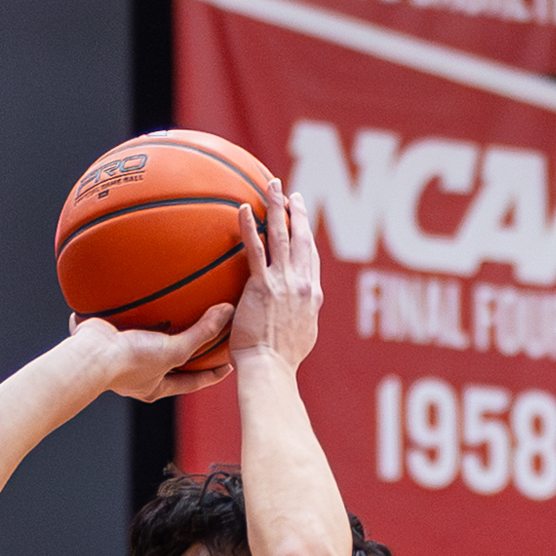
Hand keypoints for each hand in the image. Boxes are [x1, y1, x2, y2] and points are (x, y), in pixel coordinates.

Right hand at [73, 306, 231, 402]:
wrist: (90, 355)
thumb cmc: (130, 362)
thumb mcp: (174, 350)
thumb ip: (201, 333)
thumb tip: (227, 311)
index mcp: (154, 386)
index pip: (191, 382)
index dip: (211, 374)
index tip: (228, 365)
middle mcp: (137, 375)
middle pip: (167, 363)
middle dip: (182, 352)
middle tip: (202, 339)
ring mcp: (119, 356)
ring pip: (142, 341)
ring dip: (153, 329)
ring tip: (167, 312)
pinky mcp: (104, 337)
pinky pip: (117, 320)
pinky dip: (123, 309)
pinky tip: (130, 292)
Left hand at [227, 192, 324, 372]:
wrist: (271, 369)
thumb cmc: (279, 362)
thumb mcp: (299, 337)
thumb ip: (296, 319)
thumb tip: (292, 316)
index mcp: (311, 296)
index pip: (311, 258)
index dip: (307, 236)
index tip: (302, 220)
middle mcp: (302, 284)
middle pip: (302, 239)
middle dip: (298, 213)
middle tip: (291, 194)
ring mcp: (284, 283)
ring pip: (283, 236)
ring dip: (277, 207)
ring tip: (272, 185)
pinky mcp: (263, 286)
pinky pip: (256, 250)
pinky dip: (251, 228)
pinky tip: (244, 210)